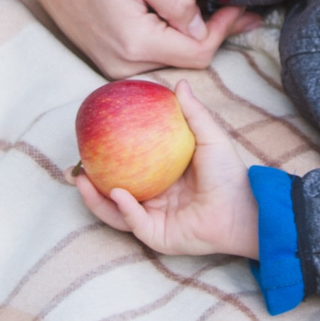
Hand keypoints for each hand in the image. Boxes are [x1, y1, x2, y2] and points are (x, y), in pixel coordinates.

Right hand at [25, 0, 259, 78]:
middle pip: (187, 62)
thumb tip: (202, 26)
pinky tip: (184, 22)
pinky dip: (173, 43)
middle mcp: (123, 66)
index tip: (242, 8)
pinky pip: (154, 59)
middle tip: (240, 11)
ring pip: (172, 63)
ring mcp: (114, 69)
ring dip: (194, 40)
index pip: (197, 52)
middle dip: (215, 36)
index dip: (224, 31)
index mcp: (134, 42)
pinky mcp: (110, 64)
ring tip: (217, 13)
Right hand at [74, 82, 262, 259]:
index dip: (107, 157)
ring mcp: (153, 218)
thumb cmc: (229, 173)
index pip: (127, 166)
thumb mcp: (210, 137)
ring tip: (80, 179)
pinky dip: (123, 208)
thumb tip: (179, 84)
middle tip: (75, 163)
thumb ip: (193, 114)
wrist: (243, 207)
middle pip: (113, 190)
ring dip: (95, 197)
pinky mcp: (157, 236)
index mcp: (161, 176)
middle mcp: (153, 198)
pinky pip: (134, 222)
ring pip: (115, 209)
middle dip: (91, 181)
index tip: (91, 140)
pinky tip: (117, 192)